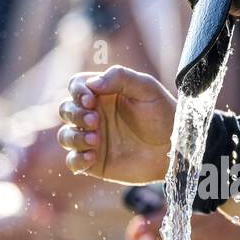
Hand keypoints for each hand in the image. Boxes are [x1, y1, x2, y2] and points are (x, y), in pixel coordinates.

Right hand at [58, 66, 175, 183]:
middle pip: (65, 109)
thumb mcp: (147, 88)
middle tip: (95, 121)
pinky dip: (76, 159)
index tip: (90, 100)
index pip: (76, 86)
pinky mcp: (95, 162)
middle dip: (74, 114)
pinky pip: (73, 161)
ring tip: (96, 139)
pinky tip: (92, 157)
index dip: (77, 92)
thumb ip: (121, 77)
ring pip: (65, 135)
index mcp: (103, 94)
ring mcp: (93, 139)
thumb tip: (92, 83)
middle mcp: (94, 115)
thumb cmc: (163, 115)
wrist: (174, 148)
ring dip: (74, 136)